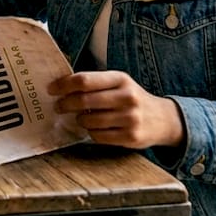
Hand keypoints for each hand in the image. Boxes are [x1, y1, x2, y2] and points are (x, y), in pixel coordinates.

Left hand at [48, 71, 185, 149]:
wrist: (163, 119)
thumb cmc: (131, 98)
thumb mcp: (119, 83)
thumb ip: (94, 82)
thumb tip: (60, 85)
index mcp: (120, 79)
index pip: (84, 80)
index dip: (64, 85)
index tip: (51, 89)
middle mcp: (127, 97)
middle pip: (83, 100)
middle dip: (65, 104)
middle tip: (58, 106)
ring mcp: (130, 118)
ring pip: (89, 121)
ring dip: (79, 120)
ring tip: (81, 118)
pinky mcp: (130, 137)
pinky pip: (98, 136)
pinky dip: (91, 133)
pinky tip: (95, 128)